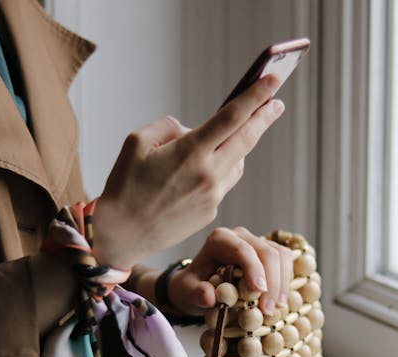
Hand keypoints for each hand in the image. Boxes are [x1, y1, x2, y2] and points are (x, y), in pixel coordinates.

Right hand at [92, 75, 284, 269]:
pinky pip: (223, 184)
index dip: (256, 96)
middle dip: (265, 116)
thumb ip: (169, 127)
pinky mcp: (211, 212)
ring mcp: (213, 196)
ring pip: (237, 163)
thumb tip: (192, 130)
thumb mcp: (137, 142)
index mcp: (190, 152)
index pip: (232, 117)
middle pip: (247, 138)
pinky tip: (198, 174)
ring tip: (225, 140)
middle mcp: (208, 174)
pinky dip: (217, 171)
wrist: (121, 235)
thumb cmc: (124, 186)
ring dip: (237, 147)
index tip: (273, 80)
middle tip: (276, 102)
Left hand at [166, 227, 293, 315]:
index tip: (259, 292)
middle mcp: (240, 236)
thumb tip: (210, 296)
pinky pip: (285, 263)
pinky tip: (279, 302)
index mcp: (219, 239)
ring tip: (276, 308)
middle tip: (269, 309)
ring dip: (282, 283)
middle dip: (272, 281)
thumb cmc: (192, 286)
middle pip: (267, 252)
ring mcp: (257, 242)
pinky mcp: (268, 253)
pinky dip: (285, 282)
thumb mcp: (187, 291)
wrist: (197, 284)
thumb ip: (196, 293)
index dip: (254, 269)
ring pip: (281, 256)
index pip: (242, 250)